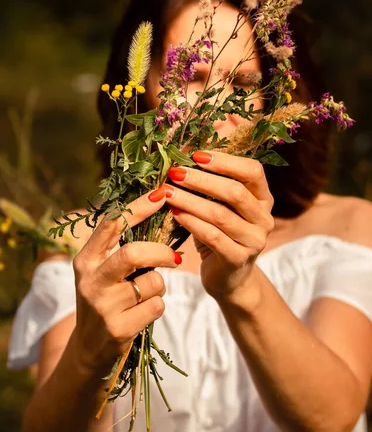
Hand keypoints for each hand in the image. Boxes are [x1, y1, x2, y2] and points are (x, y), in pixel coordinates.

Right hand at [72, 188, 181, 374]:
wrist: (89, 349)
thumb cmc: (104, 298)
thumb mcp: (101, 270)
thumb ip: (120, 246)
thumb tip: (159, 210)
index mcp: (85, 259)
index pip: (112, 224)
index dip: (138, 207)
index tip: (161, 193)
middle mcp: (90, 280)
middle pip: (133, 254)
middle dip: (161, 252)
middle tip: (176, 257)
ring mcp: (103, 306)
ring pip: (152, 282)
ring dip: (159, 286)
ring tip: (145, 294)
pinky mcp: (118, 329)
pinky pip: (156, 306)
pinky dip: (157, 306)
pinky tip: (142, 313)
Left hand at [164, 151, 273, 299]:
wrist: (228, 277)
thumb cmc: (220, 233)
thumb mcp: (220, 206)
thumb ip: (211, 185)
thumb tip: (183, 154)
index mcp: (263, 198)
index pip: (252, 171)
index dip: (225, 161)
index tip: (196, 155)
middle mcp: (264, 218)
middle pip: (235, 191)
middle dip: (201, 179)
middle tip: (175, 172)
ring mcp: (254, 240)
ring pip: (220, 214)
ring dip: (190, 200)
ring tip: (167, 191)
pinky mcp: (238, 259)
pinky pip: (212, 236)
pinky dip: (191, 222)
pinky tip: (174, 213)